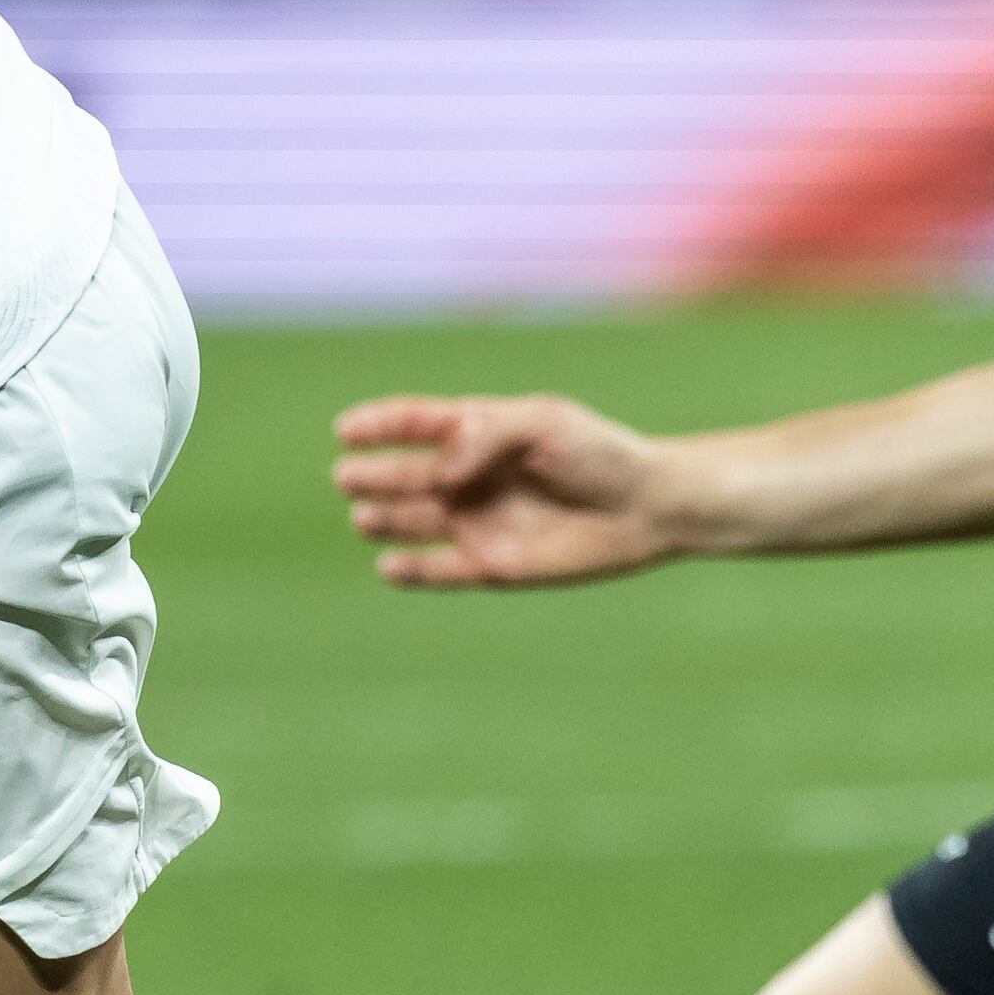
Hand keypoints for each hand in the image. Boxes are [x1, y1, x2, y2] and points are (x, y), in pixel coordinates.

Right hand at [330, 393, 680, 588]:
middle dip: (373, 475)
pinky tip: (389, 567)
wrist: (647, 508)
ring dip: (383, 519)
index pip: (413, 424)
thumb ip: (486, 435)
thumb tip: (440, 467)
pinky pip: (438, 571)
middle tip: (348, 476)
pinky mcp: (490, 566)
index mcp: (476, 432)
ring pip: (410, 522)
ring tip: (366, 516)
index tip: (345, 430)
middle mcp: (467, 477)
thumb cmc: (600, 454)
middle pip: (404, 475)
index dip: (377, 425)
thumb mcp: (545, 423)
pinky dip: (411, 571)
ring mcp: (475, 522)